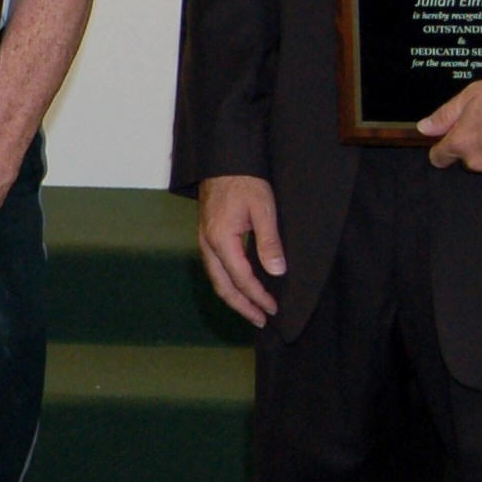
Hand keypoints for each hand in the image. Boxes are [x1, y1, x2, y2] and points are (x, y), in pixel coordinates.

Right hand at [196, 174, 284, 325]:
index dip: (257, 296)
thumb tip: (277, 272)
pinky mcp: (207, 236)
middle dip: (242, 306)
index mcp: (220, 239)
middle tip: (260, 321)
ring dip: (234, 298)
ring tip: (251, 310)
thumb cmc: (245, 181)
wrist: (225, 160)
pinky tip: (240, 286)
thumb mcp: (264, 209)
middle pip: (222, 286)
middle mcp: (207, 243)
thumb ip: (269, 242)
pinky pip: (215, 268)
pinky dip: (228, 283)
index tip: (273, 308)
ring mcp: (204, 240)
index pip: (241, 278)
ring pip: (216, 278)